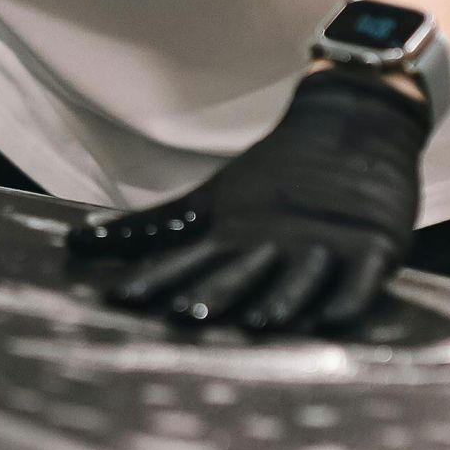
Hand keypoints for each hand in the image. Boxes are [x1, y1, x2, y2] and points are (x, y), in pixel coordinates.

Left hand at [65, 70, 426, 332]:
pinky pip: (361, 279)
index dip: (156, 279)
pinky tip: (334, 319)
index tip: (118, 299)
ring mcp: (325, 245)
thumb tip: (76, 242)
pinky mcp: (372, 246)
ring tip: (262, 324)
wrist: (354, 124)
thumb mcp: (210, 200)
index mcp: (235, 233)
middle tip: (185, 317)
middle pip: (241, 273)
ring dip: (280, 300)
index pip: (189, 260)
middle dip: (215, 295)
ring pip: (299, 279)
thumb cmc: (276, 174)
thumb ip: (150, 228)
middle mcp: (275, 242)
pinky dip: (349, 298)